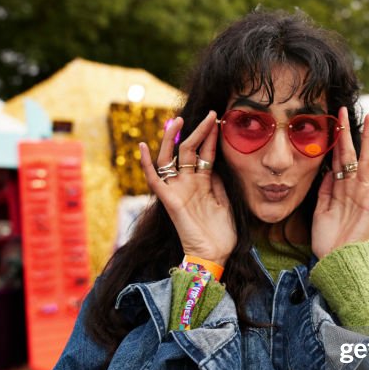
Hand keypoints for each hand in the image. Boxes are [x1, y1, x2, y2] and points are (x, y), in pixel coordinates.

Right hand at [139, 111, 236, 265]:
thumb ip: (218, 183)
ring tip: (179, 121)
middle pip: (188, 151)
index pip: (204, 154)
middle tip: (209, 114)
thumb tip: (213, 164)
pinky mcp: (170, 200)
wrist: (215, 255)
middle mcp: (188, 183)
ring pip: (170, 159)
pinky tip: (142, 147)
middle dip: (198, 131)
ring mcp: (178, 190)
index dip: (210, 138)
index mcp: (202, 183)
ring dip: (172, 139)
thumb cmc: (221, 233)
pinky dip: (146, 164)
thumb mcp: (225, 203)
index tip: (218, 121)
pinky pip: (154, 180)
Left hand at [311, 108, 368, 259]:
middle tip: (343, 109)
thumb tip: (327, 169)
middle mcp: (352, 187)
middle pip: (350, 154)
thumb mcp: (320, 210)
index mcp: (339, 189)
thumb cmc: (327, 240)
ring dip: (368, 138)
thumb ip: (325, 189)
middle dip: (347, 131)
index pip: (336, 160)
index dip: (333, 141)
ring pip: (365, 159)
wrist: (335, 260)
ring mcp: (363, 193)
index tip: (330, 122)